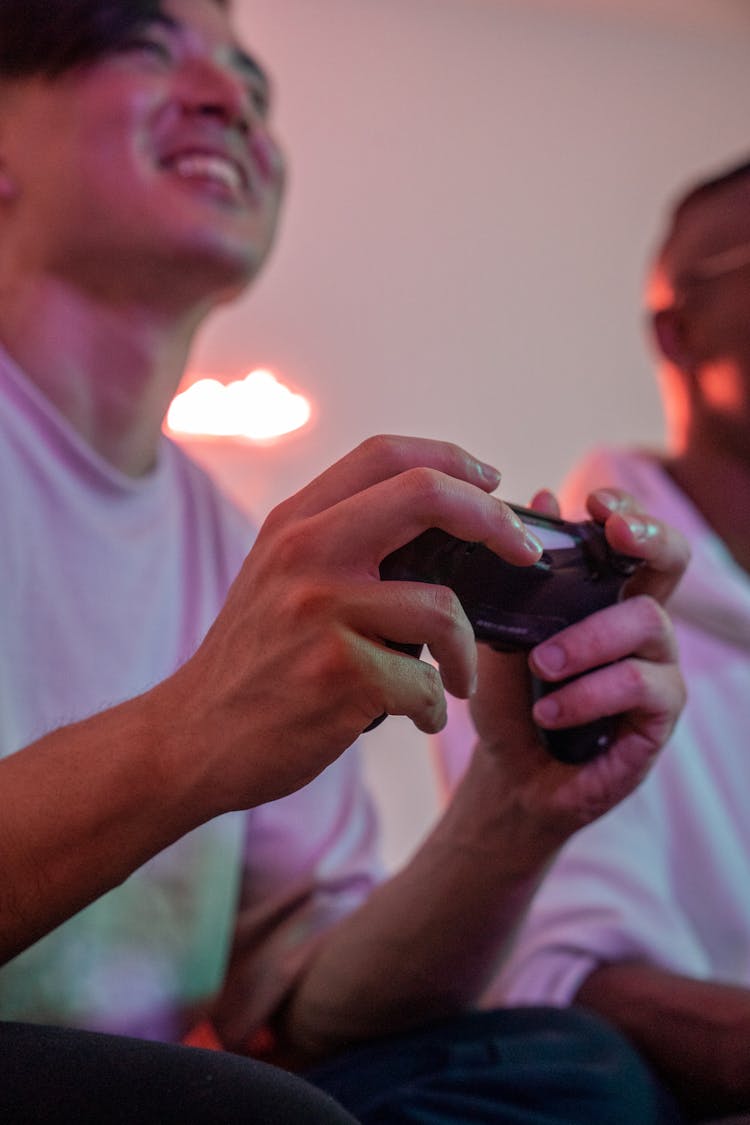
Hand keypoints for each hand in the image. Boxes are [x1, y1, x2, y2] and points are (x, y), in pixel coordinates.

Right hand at [158, 435, 543, 813]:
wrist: (192, 738)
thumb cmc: (253, 660)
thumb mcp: (277, 578)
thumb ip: (339, 542)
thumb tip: (444, 529)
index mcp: (295, 523)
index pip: (385, 454)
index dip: (453, 459)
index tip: (492, 485)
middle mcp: (306, 553)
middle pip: (426, 494)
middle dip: (495, 522)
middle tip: (525, 555)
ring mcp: (319, 612)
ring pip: (442, 607)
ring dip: (467, 655)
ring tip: (456, 681)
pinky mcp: (337, 675)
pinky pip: (426, 683)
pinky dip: (435, 708)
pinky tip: (420, 718)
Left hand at [469, 487, 688, 837]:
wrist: (508, 775)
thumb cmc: (510, 699)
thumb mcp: (501, 633)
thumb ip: (522, 578)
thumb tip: (543, 497)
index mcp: (605, 596)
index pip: (633, 537)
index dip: (626, 510)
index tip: (595, 502)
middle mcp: (640, 624)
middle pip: (674, 560)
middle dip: (648, 537)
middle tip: (616, 534)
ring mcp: (657, 667)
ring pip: (649, 622)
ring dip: (589, 639)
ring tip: (540, 665)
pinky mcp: (659, 717)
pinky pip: (641, 686)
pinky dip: (589, 694)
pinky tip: (550, 712)